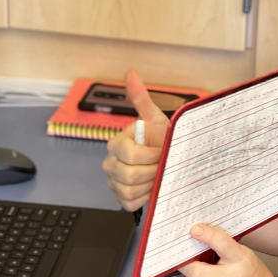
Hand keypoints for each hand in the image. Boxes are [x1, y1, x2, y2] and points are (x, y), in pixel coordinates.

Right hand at [101, 70, 169, 210]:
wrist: (167, 160)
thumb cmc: (160, 140)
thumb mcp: (155, 119)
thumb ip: (141, 98)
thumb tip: (130, 73)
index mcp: (116, 144)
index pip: (128, 155)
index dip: (149, 156)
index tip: (161, 152)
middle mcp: (110, 163)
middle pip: (128, 176)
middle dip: (151, 172)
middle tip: (162, 165)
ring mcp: (113, 182)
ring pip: (129, 191)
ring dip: (149, 185)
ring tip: (157, 175)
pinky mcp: (120, 198)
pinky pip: (129, 203)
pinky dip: (144, 198)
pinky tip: (150, 187)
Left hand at [178, 224, 277, 276]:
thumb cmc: (251, 275)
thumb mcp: (243, 254)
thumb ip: (221, 246)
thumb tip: (196, 235)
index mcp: (240, 259)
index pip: (222, 243)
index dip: (206, 234)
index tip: (195, 230)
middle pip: (195, 271)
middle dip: (186, 265)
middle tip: (187, 262)